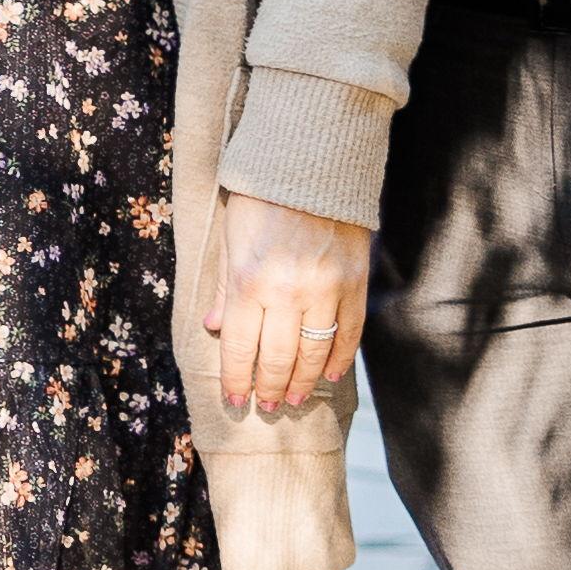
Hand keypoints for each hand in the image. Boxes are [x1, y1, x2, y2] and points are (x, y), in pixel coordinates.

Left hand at [209, 189, 371, 420]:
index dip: (237, 380)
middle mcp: (287, 292)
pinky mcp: (355, 283)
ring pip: (314, 353)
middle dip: (268, 388)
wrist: (310, 164)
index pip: (240, 348)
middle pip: (277, 358)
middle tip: (265, 406)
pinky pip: (350, 332)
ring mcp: (326, 289)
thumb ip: (226, 290)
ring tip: (291, 398)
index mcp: (249, 281)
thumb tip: (215, 330)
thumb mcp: (230, 241)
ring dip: (301, 382)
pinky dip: (340, 358)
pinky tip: (329, 374)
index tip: (235, 401)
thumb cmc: (260, 200)